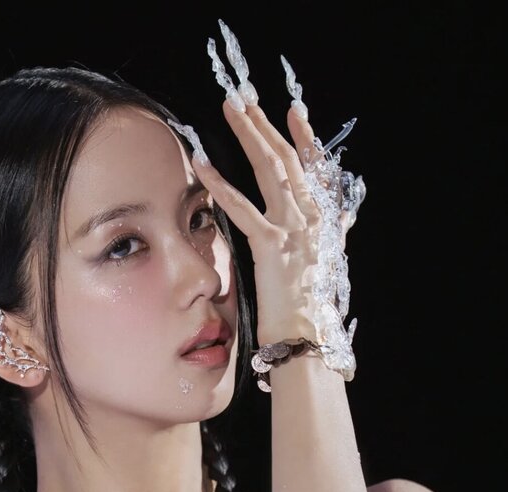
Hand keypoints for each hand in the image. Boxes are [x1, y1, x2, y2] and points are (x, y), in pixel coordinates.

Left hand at [192, 97, 350, 345]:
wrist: (307, 336)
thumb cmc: (311, 307)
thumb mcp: (330, 261)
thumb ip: (337, 231)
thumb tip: (347, 213)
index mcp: (323, 220)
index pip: (315, 169)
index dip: (305, 137)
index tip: (295, 111)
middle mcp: (311, 217)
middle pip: (287, 159)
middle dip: (265, 125)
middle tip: (244, 99)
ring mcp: (292, 228)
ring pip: (269, 169)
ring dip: (248, 134)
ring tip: (229, 109)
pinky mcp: (270, 244)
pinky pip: (241, 207)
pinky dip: (220, 183)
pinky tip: (202, 166)